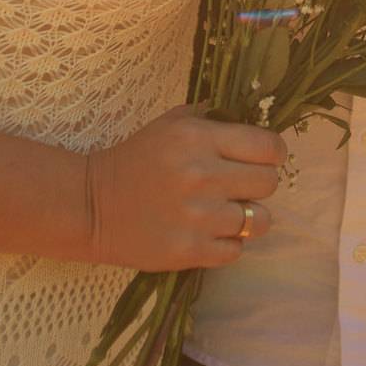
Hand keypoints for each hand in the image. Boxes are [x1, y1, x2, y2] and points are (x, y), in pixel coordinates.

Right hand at [86, 105, 286, 270]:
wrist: (92, 205)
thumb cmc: (135, 159)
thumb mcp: (171, 124)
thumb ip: (212, 116)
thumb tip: (252, 114)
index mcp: (199, 138)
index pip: (268, 147)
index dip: (273, 153)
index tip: (266, 158)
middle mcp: (204, 176)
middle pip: (270, 184)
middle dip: (260, 183)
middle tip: (242, 185)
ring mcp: (199, 217)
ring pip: (259, 221)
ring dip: (247, 217)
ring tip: (226, 211)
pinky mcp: (190, 251)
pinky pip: (237, 251)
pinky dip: (227, 243)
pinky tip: (209, 232)